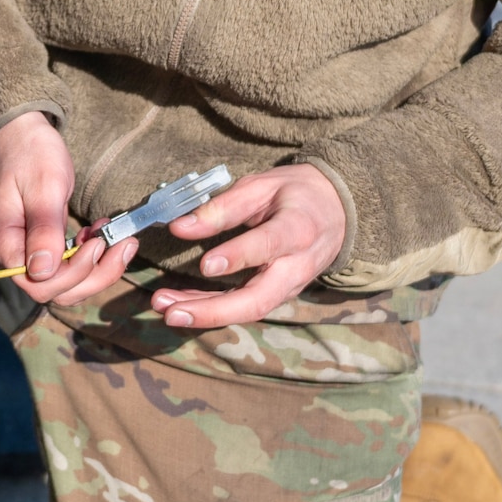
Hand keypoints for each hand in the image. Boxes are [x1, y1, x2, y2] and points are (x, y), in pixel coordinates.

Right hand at [0, 111, 137, 304]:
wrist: (18, 132)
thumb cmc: (30, 153)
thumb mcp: (44, 186)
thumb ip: (44, 228)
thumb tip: (42, 271)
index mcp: (6, 243)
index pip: (40, 284)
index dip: (74, 273)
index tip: (98, 243)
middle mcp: (13, 255)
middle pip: (56, 290)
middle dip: (94, 274)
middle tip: (123, 245)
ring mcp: (28, 251)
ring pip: (65, 283)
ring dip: (97, 269)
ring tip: (119, 241)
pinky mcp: (42, 244)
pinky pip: (67, 266)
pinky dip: (91, 258)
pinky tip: (102, 236)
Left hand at [150, 163, 344, 328]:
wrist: (337, 212)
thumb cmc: (295, 194)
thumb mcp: (261, 187)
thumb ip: (222, 207)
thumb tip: (179, 226)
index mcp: (297, 229)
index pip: (267, 246)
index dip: (237, 257)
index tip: (204, 264)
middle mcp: (296, 267)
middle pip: (257, 300)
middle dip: (212, 311)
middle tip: (171, 311)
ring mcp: (289, 287)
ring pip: (248, 310)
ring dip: (205, 314)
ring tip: (165, 308)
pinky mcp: (278, 295)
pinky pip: (244, 307)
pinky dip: (211, 308)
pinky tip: (179, 305)